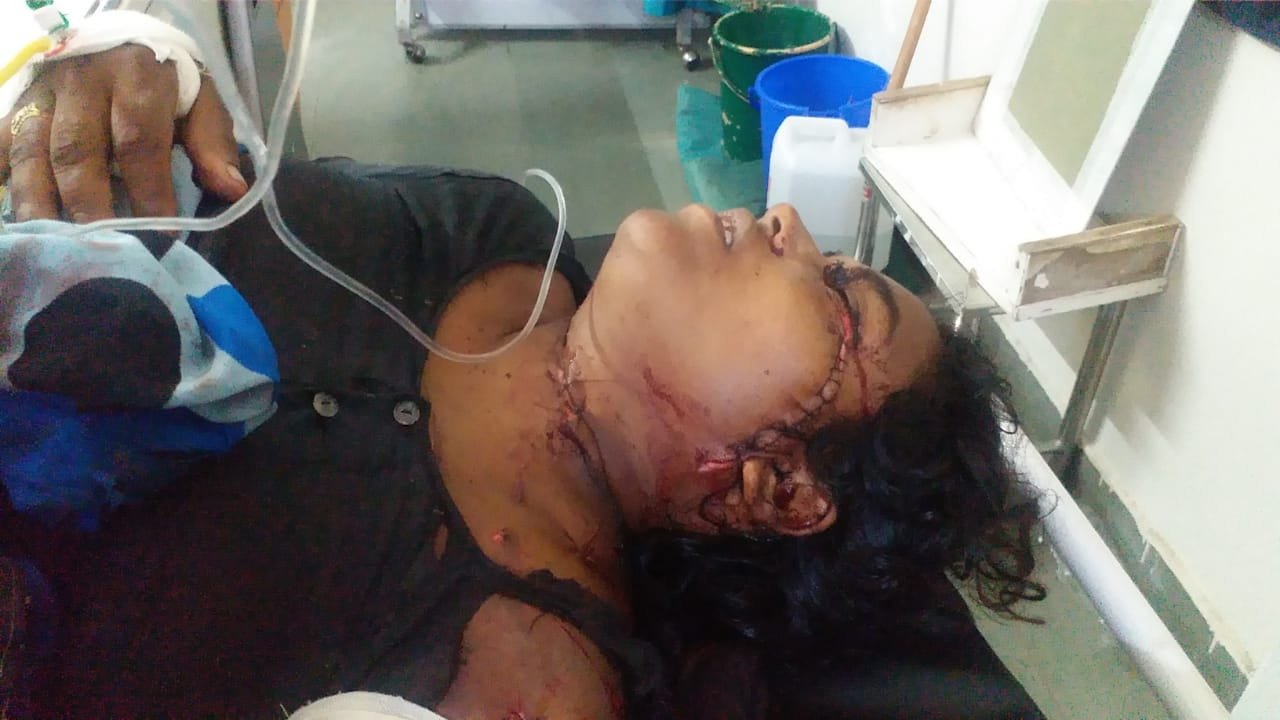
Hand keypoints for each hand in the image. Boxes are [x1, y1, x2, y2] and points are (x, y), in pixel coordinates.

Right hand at [0, 44, 247, 221]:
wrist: (120, 40)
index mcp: (135, 74)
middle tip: (105, 247)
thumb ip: (212, 143)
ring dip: (40, 201)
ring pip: (31, 151)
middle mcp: (81, 80)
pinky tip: (20, 217)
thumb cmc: (167, 82)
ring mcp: (43, 92)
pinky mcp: (18, 103)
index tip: (163, 234)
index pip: (138, 139)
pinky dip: (7, 179)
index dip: (149, 190)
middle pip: (77, 150)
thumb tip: (232, 189)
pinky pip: (3, 144)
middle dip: (90, 205)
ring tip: (57, 242)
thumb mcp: (201, 100)